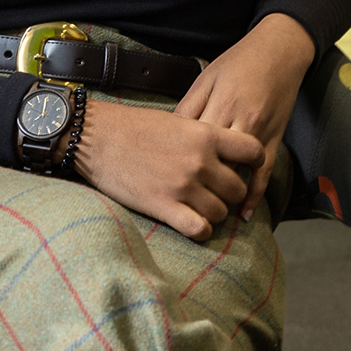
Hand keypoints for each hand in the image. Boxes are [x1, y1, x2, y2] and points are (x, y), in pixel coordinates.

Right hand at [71, 100, 265, 241]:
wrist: (97, 137)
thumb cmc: (135, 126)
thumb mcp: (178, 121)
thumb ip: (204, 137)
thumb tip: (225, 153)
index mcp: (206, 135)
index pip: (253, 151)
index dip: (253, 162)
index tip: (244, 167)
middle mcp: (200, 162)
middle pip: (239, 188)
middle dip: (230, 192)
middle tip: (216, 191)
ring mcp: (183, 186)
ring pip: (222, 212)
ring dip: (214, 212)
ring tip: (201, 206)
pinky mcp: (164, 207)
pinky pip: (199, 229)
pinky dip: (200, 230)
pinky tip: (192, 223)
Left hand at [177, 13, 314, 223]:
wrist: (280, 50)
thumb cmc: (239, 61)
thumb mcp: (206, 77)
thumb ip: (189, 106)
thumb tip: (170, 133)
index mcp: (218, 105)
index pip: (193, 144)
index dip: (175, 162)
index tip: (159, 177)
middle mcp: (239, 121)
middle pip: (213, 163)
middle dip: (196, 184)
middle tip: (178, 203)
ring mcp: (259, 132)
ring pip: (237, 172)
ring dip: (222, 194)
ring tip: (205, 215)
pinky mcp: (275, 138)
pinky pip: (265, 172)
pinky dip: (254, 194)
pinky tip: (243, 212)